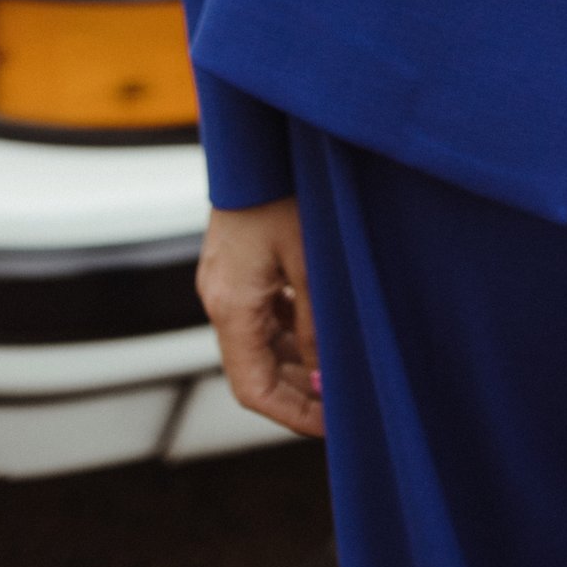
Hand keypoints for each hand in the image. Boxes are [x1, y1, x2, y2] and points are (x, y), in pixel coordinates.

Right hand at [197, 198, 324, 439]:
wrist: (257, 138)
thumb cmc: (285, 191)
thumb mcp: (312, 262)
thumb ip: (318, 325)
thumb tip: (328, 382)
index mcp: (231, 306)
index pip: (252, 388)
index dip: (291, 415)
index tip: (333, 428)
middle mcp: (220, 298)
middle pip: (255, 368)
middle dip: (299, 393)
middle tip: (346, 407)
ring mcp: (225, 280)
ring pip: (260, 342)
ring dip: (297, 363)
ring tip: (342, 373)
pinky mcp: (236, 263)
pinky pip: (262, 313)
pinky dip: (290, 331)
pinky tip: (323, 329)